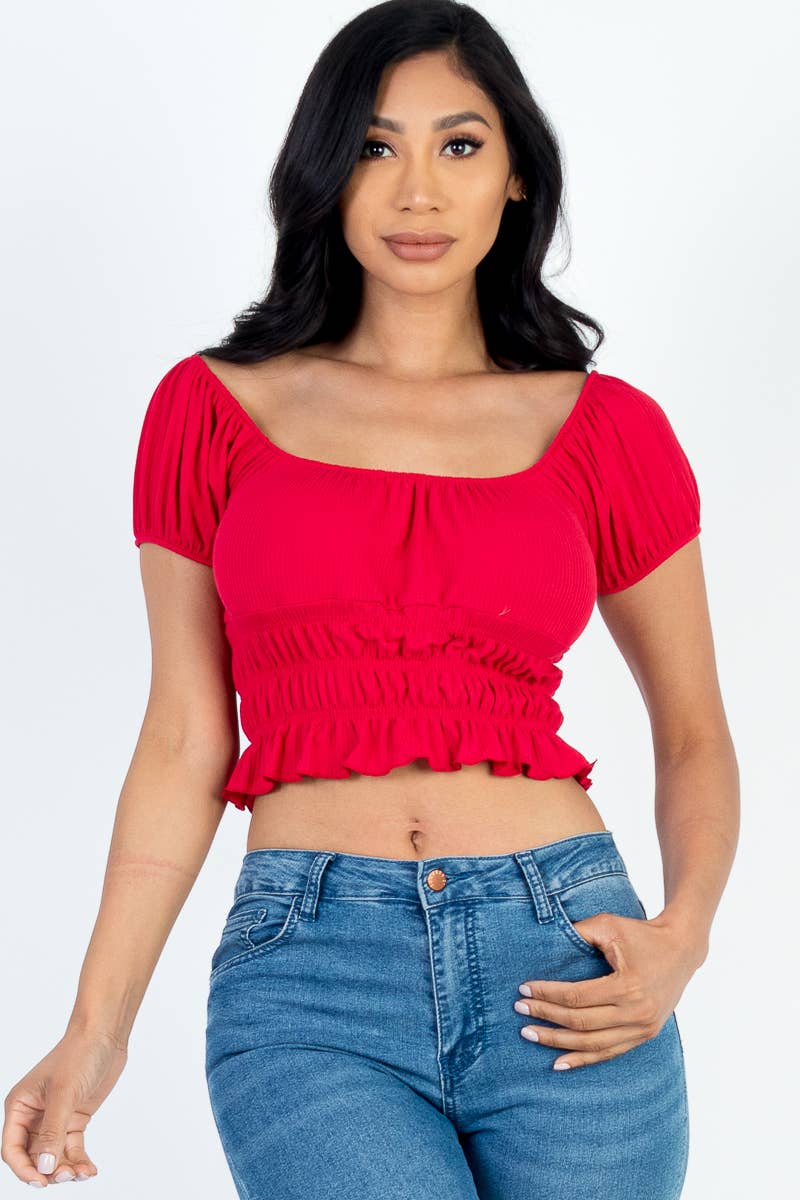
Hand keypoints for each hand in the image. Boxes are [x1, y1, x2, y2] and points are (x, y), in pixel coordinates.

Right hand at [2, 1024, 127, 1185]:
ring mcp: (54, 1118)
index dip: (23, 1169)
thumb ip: (52, 1131)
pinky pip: (71, 1148)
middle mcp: (34, 1115)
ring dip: (65, 1169)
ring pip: (53, 1156)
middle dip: (48, 1171)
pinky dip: (79, 1161)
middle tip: (67, 1176)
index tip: (41, 1181)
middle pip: (33, 1156)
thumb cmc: (78, 1054)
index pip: (12, 1148)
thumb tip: (44, 1167)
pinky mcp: (74, 1119)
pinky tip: (90, 1170)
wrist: (104, 1035)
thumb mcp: (63, 1093)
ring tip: (81, 1173)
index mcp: (20, 1106)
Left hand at [514, 909, 699, 1069]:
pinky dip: (582, 1059)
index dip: (547, 994)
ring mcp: (642, 1028)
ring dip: (557, 1042)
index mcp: (628, 986)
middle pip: (580, 1023)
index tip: (524, 990)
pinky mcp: (644, 1035)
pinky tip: (558, 1063)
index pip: (577, 997)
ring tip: (529, 1034)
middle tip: (519, 1011)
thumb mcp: (610, 925)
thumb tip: (542, 941)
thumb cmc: (641, 934)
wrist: (681, 949)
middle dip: (546, 1017)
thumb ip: (578, 932)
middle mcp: (637, 1013)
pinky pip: (608, 1053)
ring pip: (592, 1044)